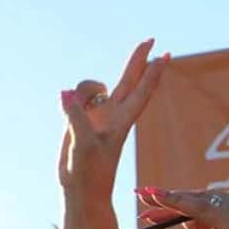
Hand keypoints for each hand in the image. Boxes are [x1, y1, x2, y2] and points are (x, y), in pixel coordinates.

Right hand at [58, 39, 168, 205]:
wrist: (80, 190)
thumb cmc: (89, 173)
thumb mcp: (84, 145)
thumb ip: (76, 117)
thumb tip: (65, 92)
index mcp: (122, 121)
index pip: (141, 90)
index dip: (152, 72)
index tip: (164, 54)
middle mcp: (113, 115)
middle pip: (129, 80)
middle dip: (137, 60)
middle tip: (151, 39)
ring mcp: (97, 116)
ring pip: (92, 86)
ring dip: (82, 90)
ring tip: (74, 110)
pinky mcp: (80, 120)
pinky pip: (75, 97)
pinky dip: (69, 99)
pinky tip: (65, 107)